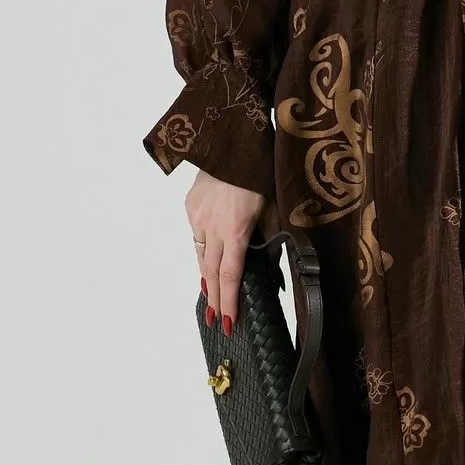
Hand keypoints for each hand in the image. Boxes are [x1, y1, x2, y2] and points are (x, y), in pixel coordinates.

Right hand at [185, 172, 271, 332]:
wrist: (232, 143)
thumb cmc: (260, 174)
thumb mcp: (275, 209)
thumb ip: (272, 240)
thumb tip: (272, 267)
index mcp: (236, 230)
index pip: (230, 276)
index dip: (229, 302)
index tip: (228, 322)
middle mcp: (212, 227)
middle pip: (210, 273)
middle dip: (214, 301)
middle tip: (216, 322)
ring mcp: (197, 217)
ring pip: (200, 255)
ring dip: (206, 279)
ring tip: (211, 299)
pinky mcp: (190, 207)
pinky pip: (196, 235)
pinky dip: (203, 250)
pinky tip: (208, 261)